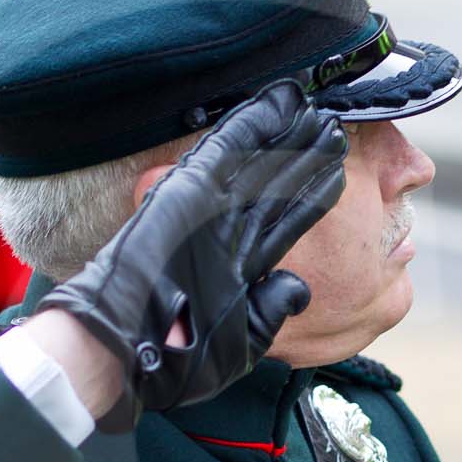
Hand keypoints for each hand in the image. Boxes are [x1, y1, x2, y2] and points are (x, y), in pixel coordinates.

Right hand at [35, 82, 349, 431]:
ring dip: (288, 134)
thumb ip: (271, 309)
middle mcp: (226, 233)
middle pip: (276, 186)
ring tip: (318, 110)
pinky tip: (278, 102)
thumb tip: (301, 288)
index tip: (336, 175)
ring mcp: (208, 210)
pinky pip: (226, 152)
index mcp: (237, 269)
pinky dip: (252, 125)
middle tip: (334, 129)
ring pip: (259, 162)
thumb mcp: (241, 342)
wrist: (124, 351)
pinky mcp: (188, 193)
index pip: (285, 223)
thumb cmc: (174, 359)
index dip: (312, 197)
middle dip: (305, 158)